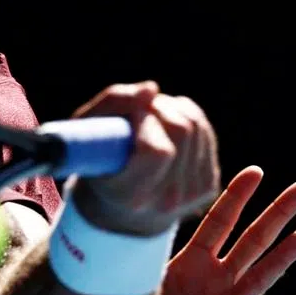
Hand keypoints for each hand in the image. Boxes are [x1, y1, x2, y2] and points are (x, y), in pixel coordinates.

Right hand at [70, 81, 219, 235]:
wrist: (119, 206)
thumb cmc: (98, 159)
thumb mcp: (88, 130)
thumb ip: (113, 103)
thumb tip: (151, 89)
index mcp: (130, 195)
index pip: (157, 151)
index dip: (146, 121)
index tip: (130, 114)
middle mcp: (165, 201)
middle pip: (181, 131)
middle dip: (158, 109)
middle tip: (137, 111)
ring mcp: (191, 195)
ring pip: (195, 125)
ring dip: (171, 110)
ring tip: (148, 119)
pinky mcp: (207, 185)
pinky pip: (204, 130)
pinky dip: (184, 116)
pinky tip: (165, 127)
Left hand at [157, 166, 295, 294]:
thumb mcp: (147, 280)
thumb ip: (148, 251)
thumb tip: (134, 211)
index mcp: (196, 263)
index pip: (220, 222)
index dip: (237, 196)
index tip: (257, 170)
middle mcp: (218, 281)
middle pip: (253, 241)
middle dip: (278, 212)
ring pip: (258, 280)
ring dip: (282, 259)